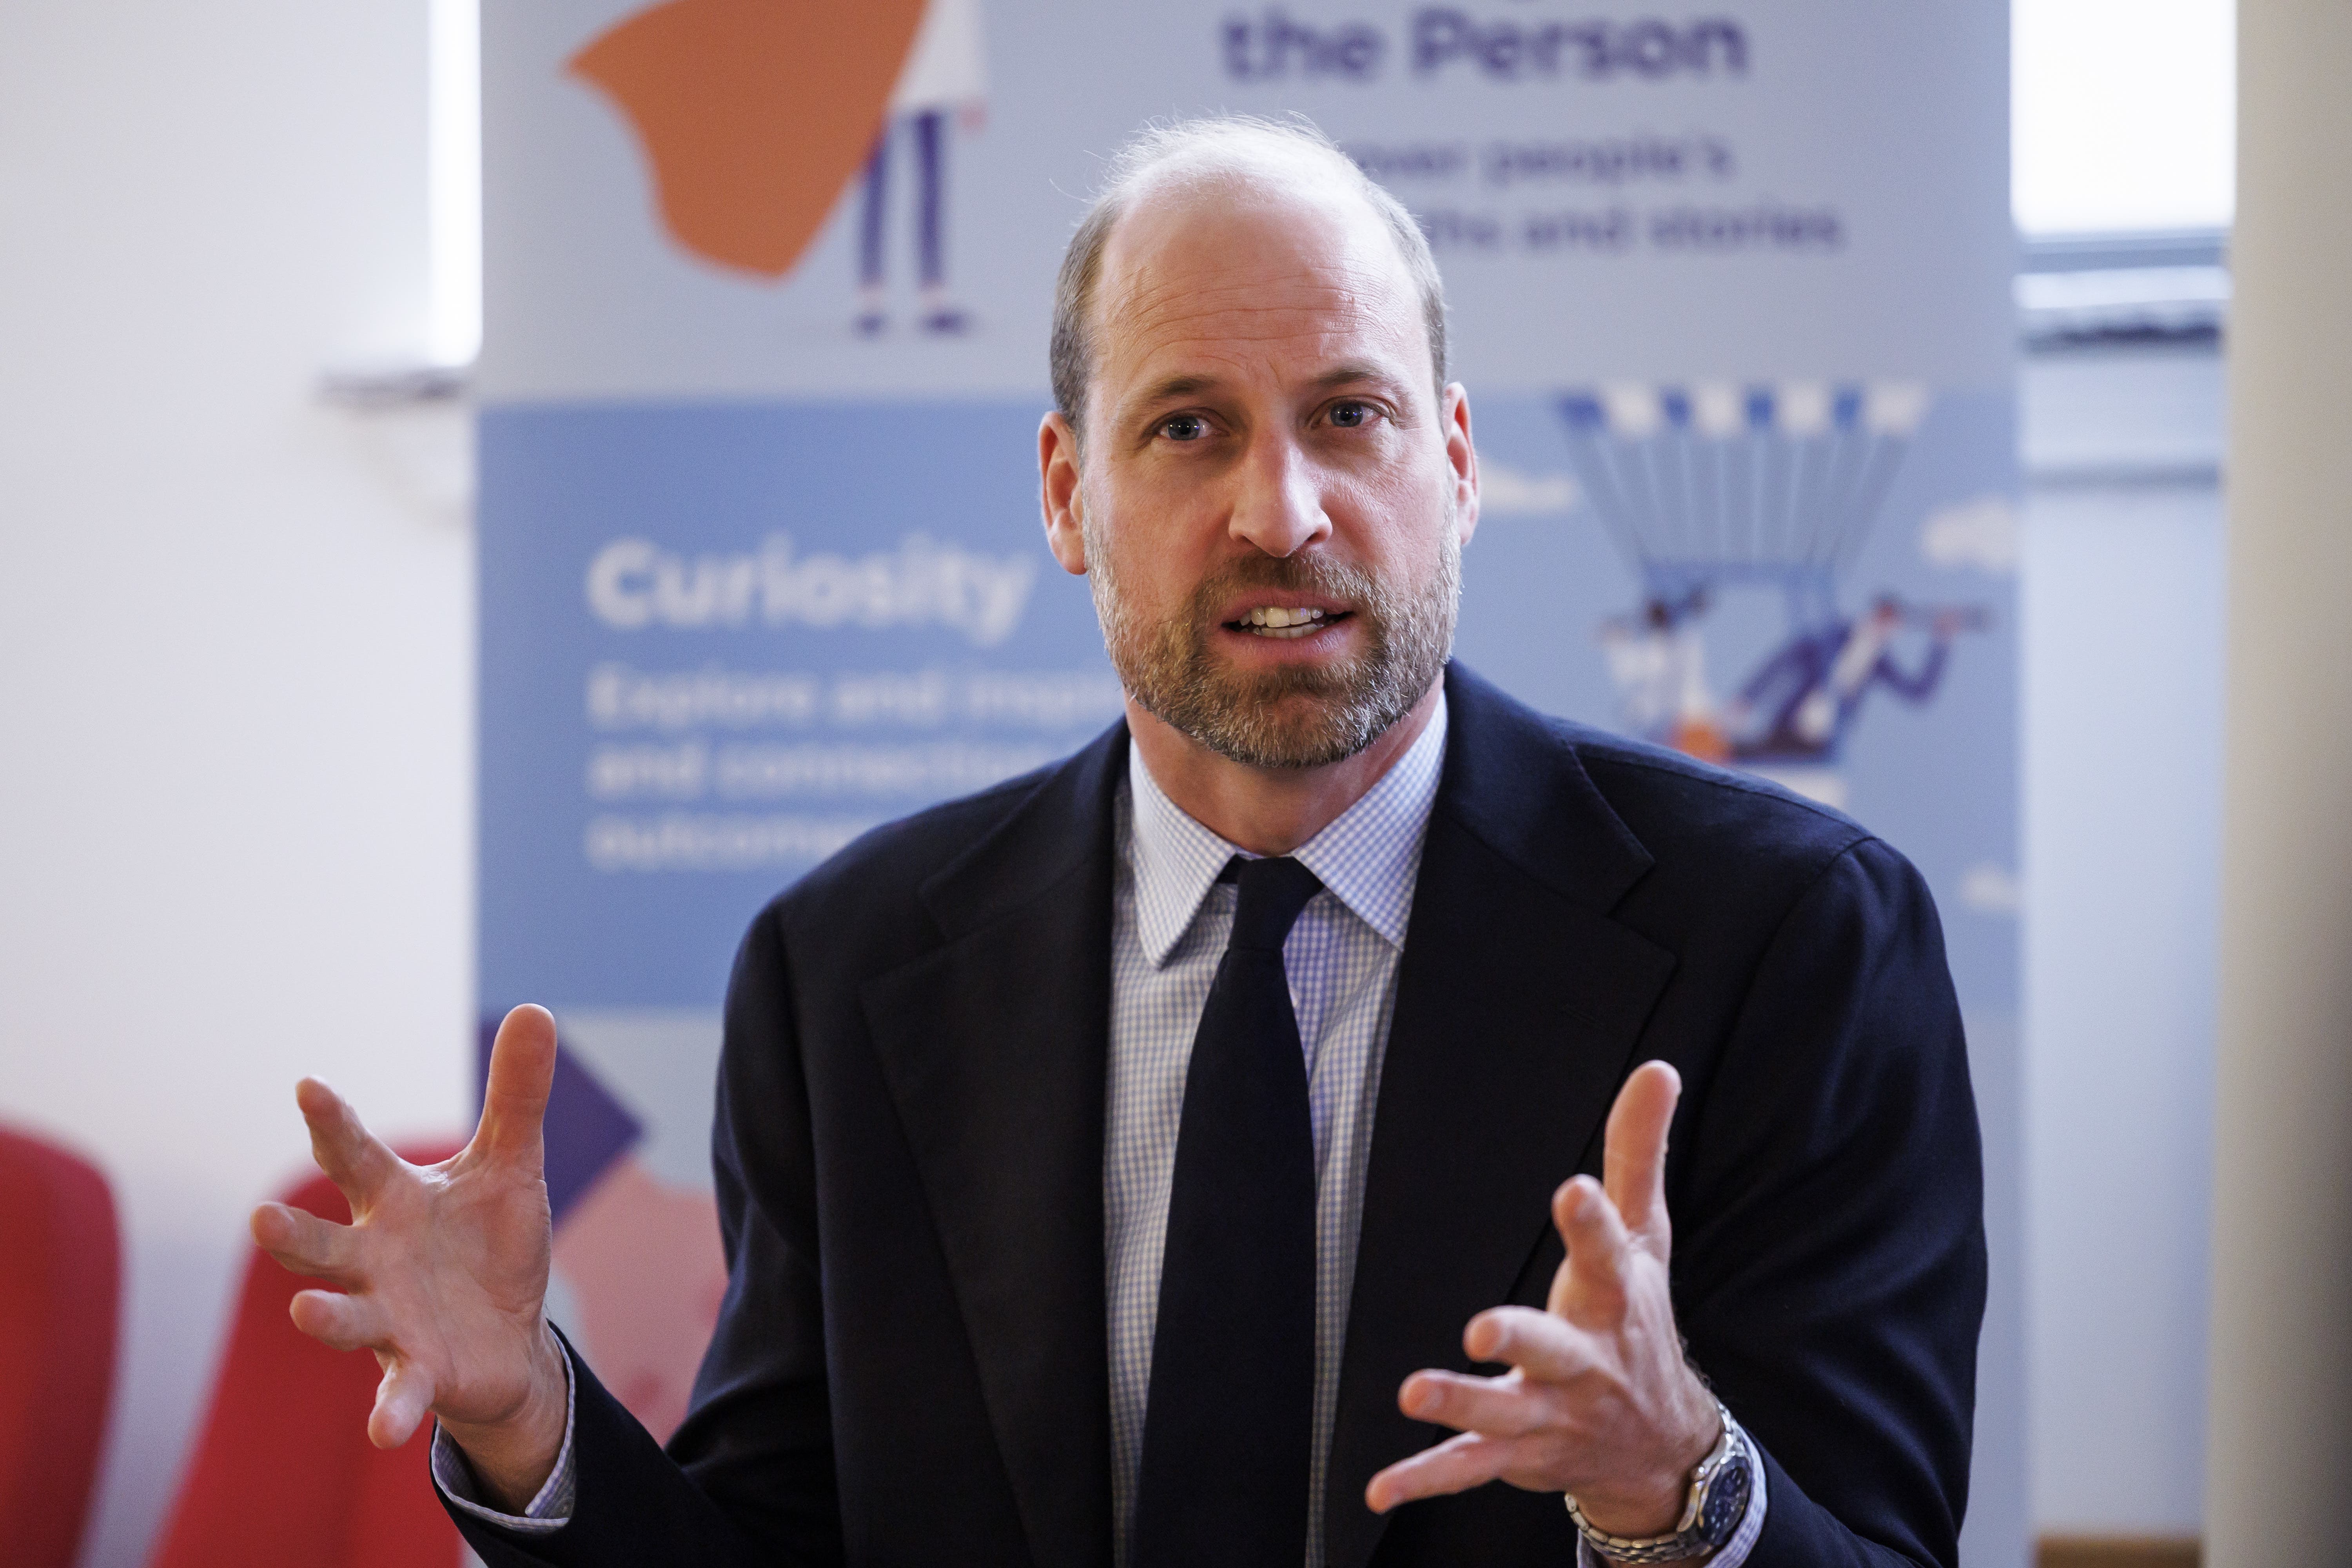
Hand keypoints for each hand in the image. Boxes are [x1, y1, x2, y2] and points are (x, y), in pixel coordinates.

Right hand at [250, 1004, 569, 1508]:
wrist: (508, 1333)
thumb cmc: (491, 1243)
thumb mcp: (512, 1164)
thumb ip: (515, 1095)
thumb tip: (536, 1009)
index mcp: (395, 1203)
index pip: (356, 1157)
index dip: (332, 1123)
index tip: (307, 1085)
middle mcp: (376, 1260)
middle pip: (325, 1244)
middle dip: (294, 1234)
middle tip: (261, 1217)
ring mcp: (389, 1319)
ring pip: (345, 1317)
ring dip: (326, 1316)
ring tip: (303, 1309)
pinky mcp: (417, 1370)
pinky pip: (398, 1392)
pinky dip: (390, 1409)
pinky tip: (381, 1432)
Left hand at [1365, 1061, 1720, 1537]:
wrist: (1660, 1444)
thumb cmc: (1639, 1318)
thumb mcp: (1646, 1236)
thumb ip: (1637, 1153)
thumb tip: (1657, 1067)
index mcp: (1614, 1298)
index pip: (1606, 1254)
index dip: (1590, 1222)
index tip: (1571, 1188)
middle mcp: (1584, 1362)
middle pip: (1553, 1348)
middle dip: (1520, 1337)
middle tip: (1481, 1328)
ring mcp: (1550, 1412)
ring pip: (1502, 1412)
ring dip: (1460, 1404)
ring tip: (1413, 1392)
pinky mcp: (1517, 1453)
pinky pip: (1468, 1467)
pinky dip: (1424, 1477)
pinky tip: (1380, 1488)